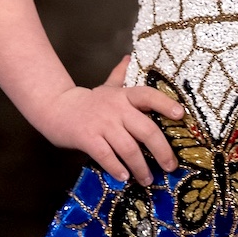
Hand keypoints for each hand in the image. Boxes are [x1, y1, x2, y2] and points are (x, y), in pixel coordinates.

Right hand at [40, 56, 182, 185]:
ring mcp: (102, 124)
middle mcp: (116, 109)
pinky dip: (117, 168)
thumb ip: (120, 75)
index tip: (180, 115)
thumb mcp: (106, 87)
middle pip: (146, 130)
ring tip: (148, 180)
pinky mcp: (88, 138)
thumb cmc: (88, 101)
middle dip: (161, 150)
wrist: (56, 108)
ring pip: (128, 148)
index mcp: (124, 96)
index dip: (165, 104)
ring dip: (141, 167)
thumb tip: (129, 56)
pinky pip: (106, 156)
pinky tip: (124, 177)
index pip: (149, 96)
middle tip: (170, 167)